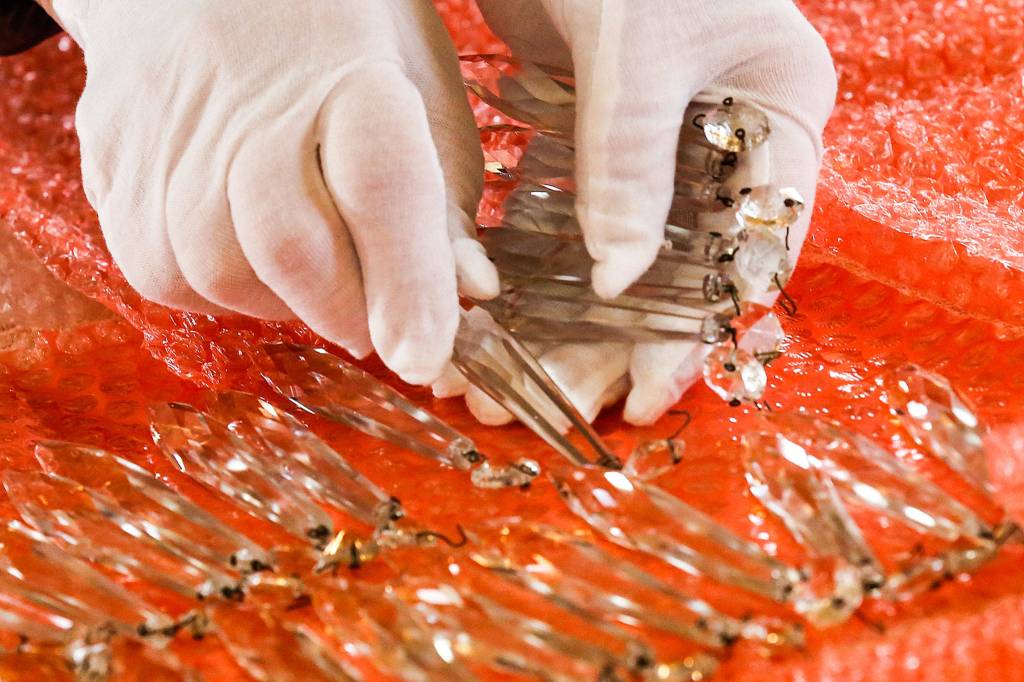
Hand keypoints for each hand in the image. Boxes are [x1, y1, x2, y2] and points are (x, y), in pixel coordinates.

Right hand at [41, 0, 498, 384]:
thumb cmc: (340, 49)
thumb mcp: (422, 99)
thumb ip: (442, 205)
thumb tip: (468, 294)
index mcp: (351, 75)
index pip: (381, 189)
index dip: (405, 284)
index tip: (423, 360)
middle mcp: (248, 104)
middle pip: (288, 247)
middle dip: (344, 312)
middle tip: (374, 321)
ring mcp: (165, 134)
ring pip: (216, 274)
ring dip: (279, 301)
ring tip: (309, 262)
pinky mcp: (108, 162)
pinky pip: (162, 273)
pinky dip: (218, 288)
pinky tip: (246, 249)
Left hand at [451, 0, 836, 424]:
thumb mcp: (641, 45)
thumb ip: (631, 159)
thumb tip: (616, 277)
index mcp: (775, 109)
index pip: (754, 241)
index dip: (704, 322)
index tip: (652, 389)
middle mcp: (720, 136)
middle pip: (676, 268)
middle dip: (616, 340)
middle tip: (563, 404)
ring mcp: (652, 142)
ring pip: (614, 255)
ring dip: (563, 318)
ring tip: (511, 381)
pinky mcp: (587, 136)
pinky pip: (564, 217)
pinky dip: (529, 266)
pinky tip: (494, 318)